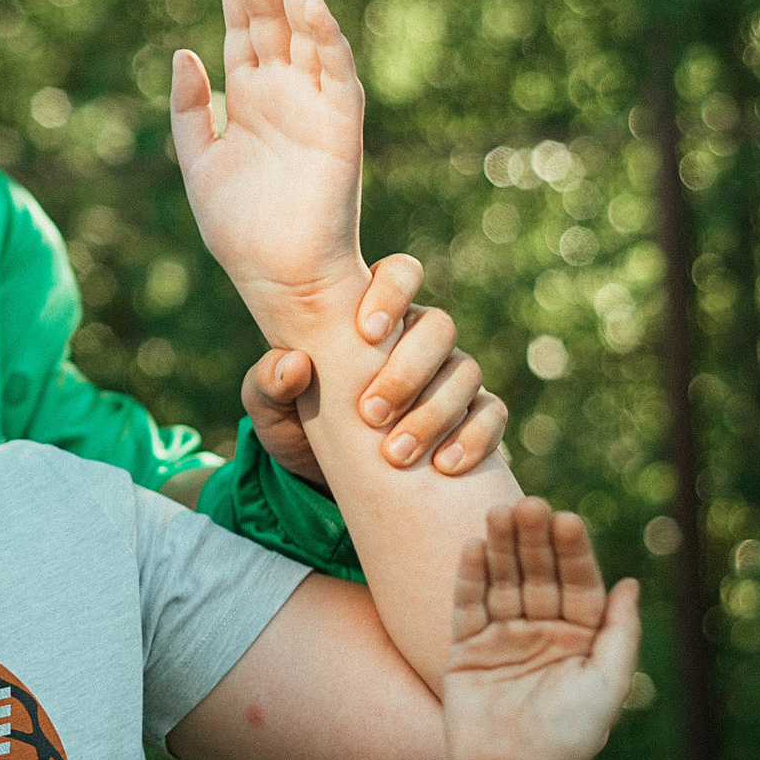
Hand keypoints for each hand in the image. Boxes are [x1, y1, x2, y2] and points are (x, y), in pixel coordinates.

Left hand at [170, 0, 367, 335]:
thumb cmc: (239, 229)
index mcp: (249, 95)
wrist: (275, 279)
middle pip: (270, 17)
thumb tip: (184, 50)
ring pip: (307, 34)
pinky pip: (336, 72)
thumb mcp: (197, 162)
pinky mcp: (340, 126)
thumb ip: (190, 109)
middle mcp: (284, 91)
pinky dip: (325, 37)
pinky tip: (308, 4)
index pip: (242, 24)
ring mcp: (314, 105)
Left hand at [242, 255, 508, 483]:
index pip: (399, 275)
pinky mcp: (473, 418)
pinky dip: (474, 437)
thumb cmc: (297, 429)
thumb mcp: (269, 410)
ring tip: (396, 452)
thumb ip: (267, 383)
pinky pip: (492, 415)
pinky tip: (444, 465)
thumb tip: (295, 363)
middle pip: (439, 327)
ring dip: (434, 412)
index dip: (393, 291)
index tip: (367, 331)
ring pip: (466, 372)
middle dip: (408, 369)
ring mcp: (449, 377)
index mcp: (371, 317)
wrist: (327, 485)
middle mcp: (417, 339)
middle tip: (371, 412)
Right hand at [443, 499, 640, 759]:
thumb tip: (632, 582)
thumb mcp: (608, 686)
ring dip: (502, 548)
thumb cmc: (571, 739)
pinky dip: (470, 578)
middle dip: (534, 541)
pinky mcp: (467, 650)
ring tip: (499, 513)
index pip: (579, 583)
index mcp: (581, 638)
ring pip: (503, 582)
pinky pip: (468, 606)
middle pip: (538, 575)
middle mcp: (543, 631)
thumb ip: (620, 633)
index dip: (574, 553)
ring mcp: (503, 638)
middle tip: (528, 504)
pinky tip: (474, 548)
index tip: (569, 519)